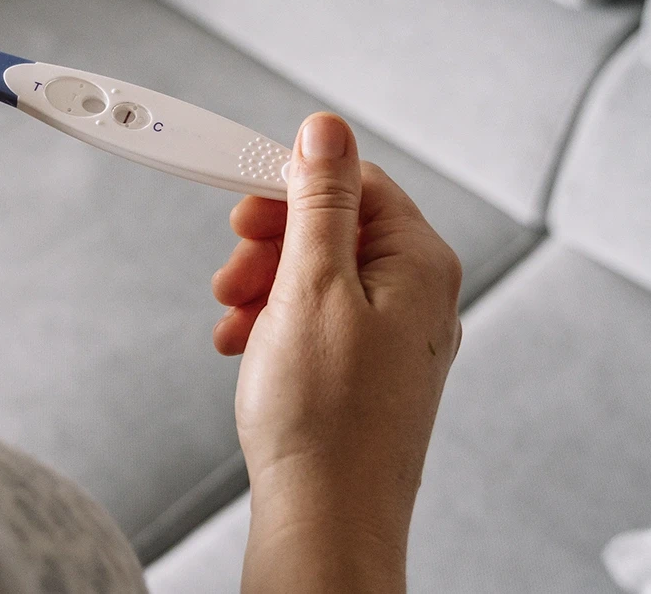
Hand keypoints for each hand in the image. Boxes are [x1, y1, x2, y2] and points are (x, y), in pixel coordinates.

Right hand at [211, 113, 461, 591]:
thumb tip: (327, 130)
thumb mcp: (312, 286)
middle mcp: (416, 296)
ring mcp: (393, 337)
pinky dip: (276, 322)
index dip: (293, 187)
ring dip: (265, 285)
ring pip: (319, 276)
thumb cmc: (324, 419)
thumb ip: (320, 202)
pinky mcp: (366, 370)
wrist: (327, 521)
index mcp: (419, 264)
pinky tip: (246, 345)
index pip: (357, 184)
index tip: (242, 206)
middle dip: (272, 244)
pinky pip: (318, 319)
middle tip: (232, 272)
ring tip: (233, 317)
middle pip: (335, 229)